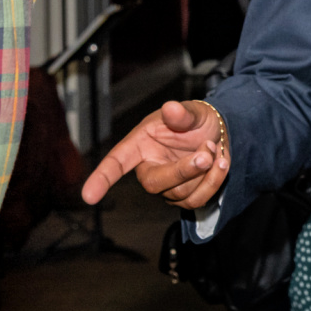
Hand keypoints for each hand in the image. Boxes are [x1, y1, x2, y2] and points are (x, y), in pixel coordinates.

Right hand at [81, 100, 229, 208]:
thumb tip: (170, 109)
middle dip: (183, 170)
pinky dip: (214, 182)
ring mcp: (166, 186)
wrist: (219, 134)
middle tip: (208, 152)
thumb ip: (182, 114)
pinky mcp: (184, 197)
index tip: (88, 196)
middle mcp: (149, 167)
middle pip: (154, 183)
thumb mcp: (193, 111)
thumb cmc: (197, 120)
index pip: (116, 162)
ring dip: (206, 173)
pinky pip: (196, 201)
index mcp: (140, 144)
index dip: (101, 178)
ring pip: (180, 195)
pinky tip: (223, 164)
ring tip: (217, 149)